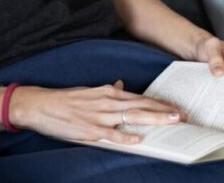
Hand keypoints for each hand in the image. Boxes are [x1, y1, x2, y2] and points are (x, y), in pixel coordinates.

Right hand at [9, 80, 183, 143]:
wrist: (40, 105)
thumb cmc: (66, 100)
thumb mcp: (90, 91)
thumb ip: (108, 91)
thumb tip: (121, 85)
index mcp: (108, 93)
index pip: (140, 98)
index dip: (160, 104)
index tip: (175, 108)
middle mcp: (107, 102)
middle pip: (141, 106)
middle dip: (164, 111)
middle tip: (183, 116)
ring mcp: (99, 116)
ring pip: (132, 117)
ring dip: (153, 119)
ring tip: (171, 122)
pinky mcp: (89, 129)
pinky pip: (111, 134)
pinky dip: (125, 136)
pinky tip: (138, 138)